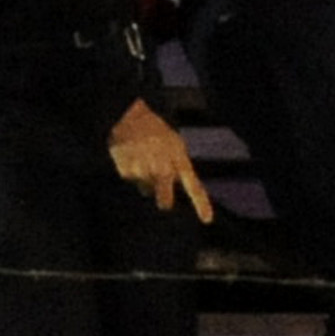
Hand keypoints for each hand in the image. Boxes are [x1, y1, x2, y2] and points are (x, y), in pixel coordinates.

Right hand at [107, 98, 212, 222]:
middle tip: (160, 193)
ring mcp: (146, 170)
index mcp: (179, 158)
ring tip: (143, 157)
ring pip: (145, 190)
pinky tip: (132, 156)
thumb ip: (176, 169)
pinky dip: (131, 172)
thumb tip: (167, 197)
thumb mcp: (174, 145)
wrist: (130, 115)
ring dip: (144, 179)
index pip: (194, 186)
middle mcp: (163, 167)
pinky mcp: (127, 171)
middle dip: (162, 200)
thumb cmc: (155, 132)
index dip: (201, 204)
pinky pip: (131, 181)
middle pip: (164, 201)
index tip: (207, 220)